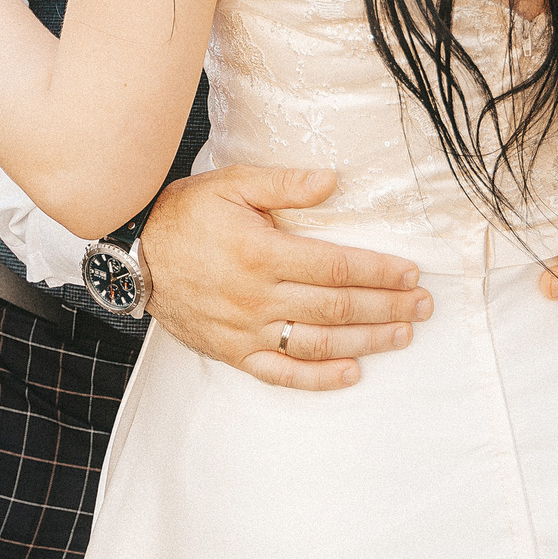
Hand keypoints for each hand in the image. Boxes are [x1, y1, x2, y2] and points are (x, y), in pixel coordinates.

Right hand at [142, 164, 431, 391]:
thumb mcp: (231, 185)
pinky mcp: (233, 352)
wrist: (135, 255)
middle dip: (387, 306)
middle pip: (337, 306)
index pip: (337, 266)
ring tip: (402, 335)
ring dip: (367, 341)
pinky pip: (283, 373)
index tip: (410, 273)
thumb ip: (283, 184)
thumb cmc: (186, 214)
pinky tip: (352, 372)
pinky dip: (320, 378)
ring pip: (319, 342)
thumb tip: (332, 180)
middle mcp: (257, 297)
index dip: (379, 272)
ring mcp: (246, 330)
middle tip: (423, 306)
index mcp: (261, 253)